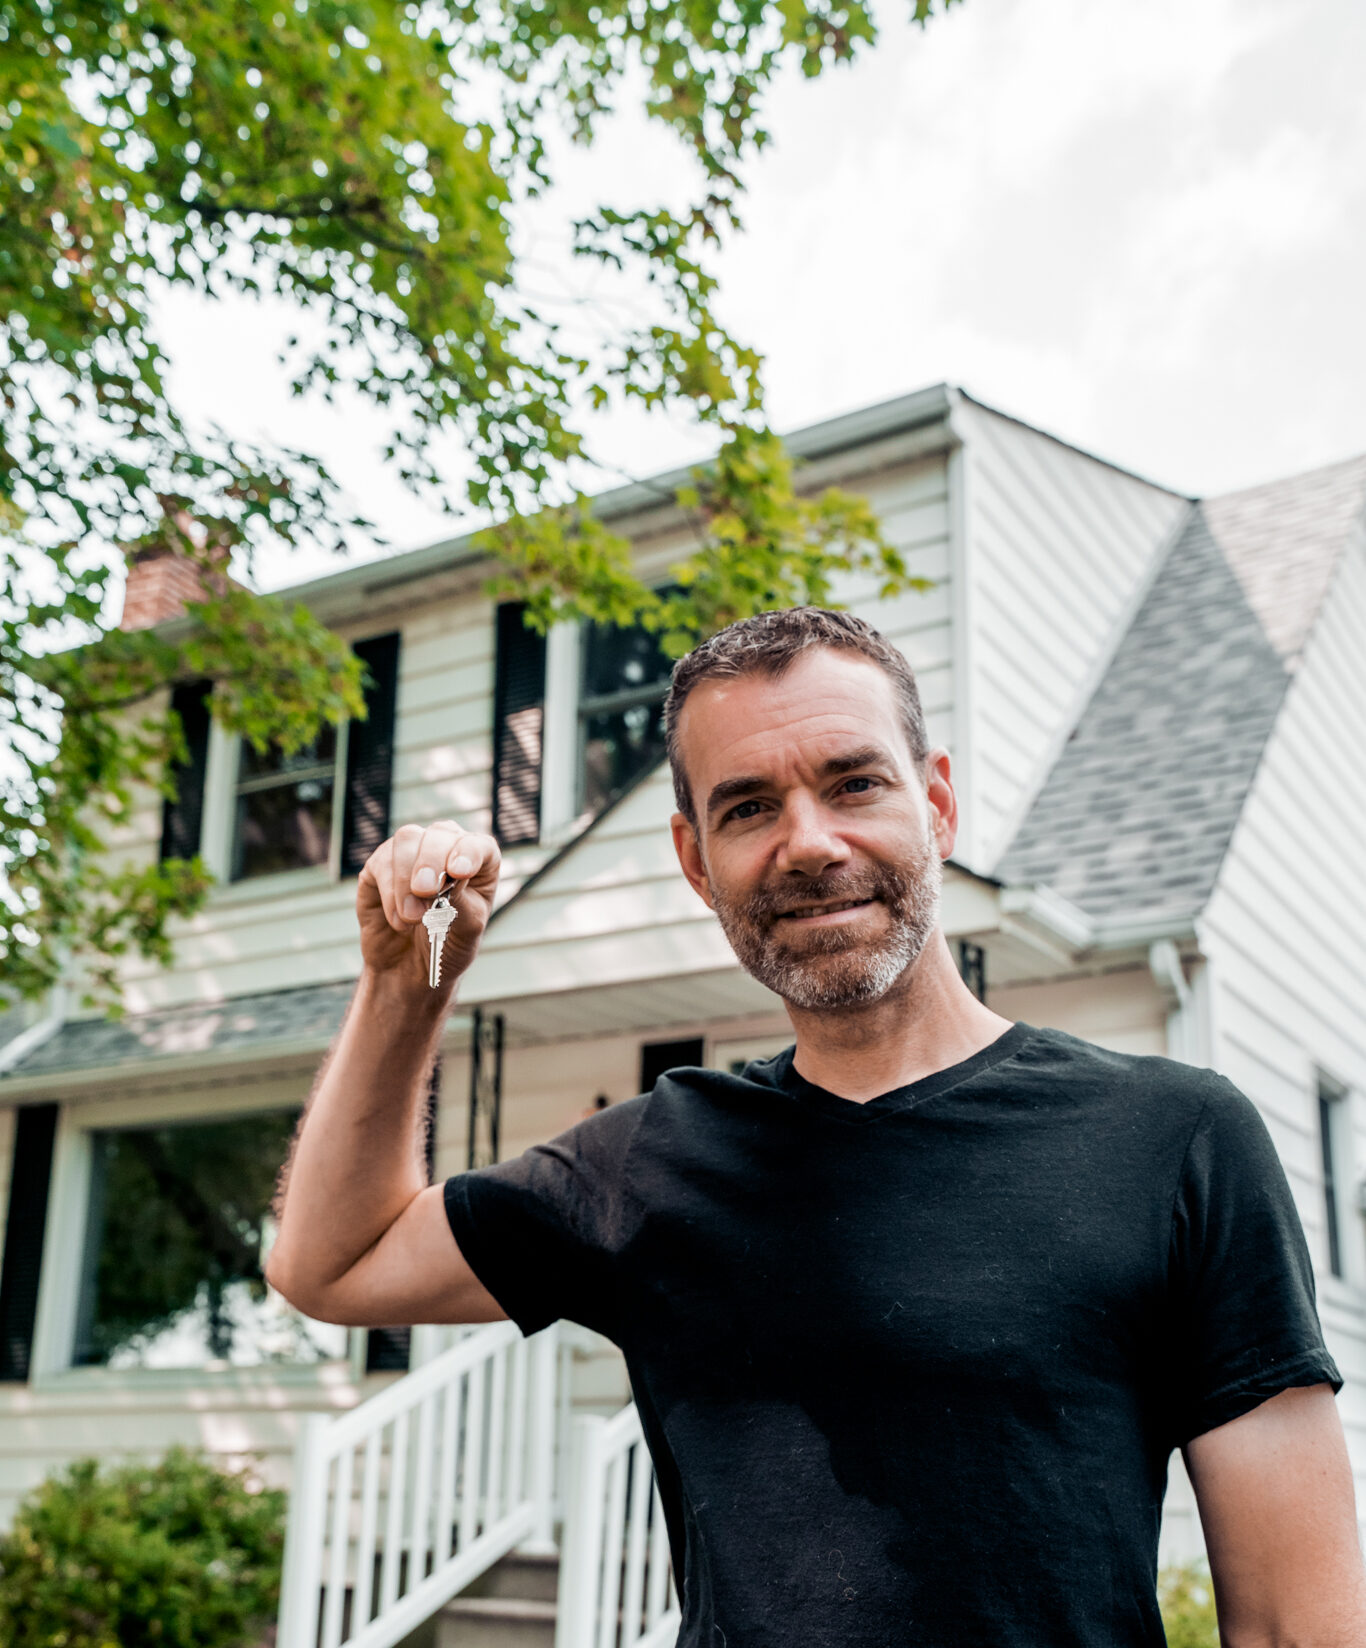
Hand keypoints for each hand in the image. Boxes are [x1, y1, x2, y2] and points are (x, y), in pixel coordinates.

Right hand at [357, 821, 500, 991]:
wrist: (411, 970)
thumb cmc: (448, 945)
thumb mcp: (466, 931)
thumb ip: (461, 903)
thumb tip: (448, 877)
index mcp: (478, 861)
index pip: (477, 844)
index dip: (468, 852)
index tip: (459, 872)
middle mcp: (446, 848)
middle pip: (438, 834)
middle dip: (431, 862)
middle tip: (425, 891)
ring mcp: (411, 853)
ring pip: (406, 840)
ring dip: (406, 880)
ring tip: (412, 918)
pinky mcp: (381, 865)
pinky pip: (381, 863)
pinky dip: (389, 894)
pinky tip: (398, 921)